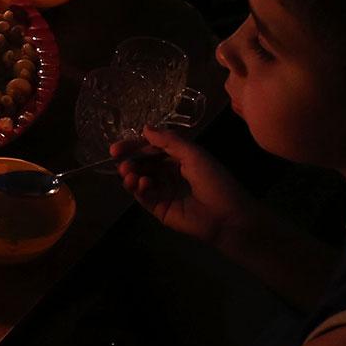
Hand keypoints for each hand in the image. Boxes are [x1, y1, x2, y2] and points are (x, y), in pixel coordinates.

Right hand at [113, 123, 255, 249]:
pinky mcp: (161, 209)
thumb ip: (170, 141)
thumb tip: (145, 128)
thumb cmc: (216, 182)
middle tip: (117, 158)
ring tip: (128, 172)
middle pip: (144, 163)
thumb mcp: (195, 155)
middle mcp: (171, 173)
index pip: (153, 148)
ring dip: (132, 173)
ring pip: (140, 179)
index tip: (118, 147)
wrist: (228, 217)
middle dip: (130, 160)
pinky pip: (144, 196)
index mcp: (181, 158)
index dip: (136, 145)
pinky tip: (139, 183)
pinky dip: (137, 188)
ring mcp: (165, 191)